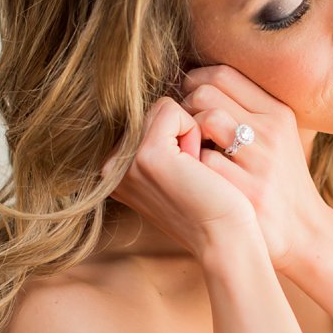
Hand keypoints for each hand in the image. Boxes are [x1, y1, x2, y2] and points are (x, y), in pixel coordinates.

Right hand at [106, 95, 258, 256]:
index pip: (142, 119)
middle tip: (190, 172)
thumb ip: (156, 140)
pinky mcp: (146, 155)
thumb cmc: (209, 203)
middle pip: (149, 109)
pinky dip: (192, 131)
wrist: (223, 239)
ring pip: (161, 108)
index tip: (182, 173)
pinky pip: (172, 111)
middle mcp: (109, 167)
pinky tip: (196, 164)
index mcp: (111, 171)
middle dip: (179, 131)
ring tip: (193, 169)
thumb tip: (170, 93)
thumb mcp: (171, 169)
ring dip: (187, 131)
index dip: (173, 136)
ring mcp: (122, 162)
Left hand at [179, 64, 328, 268]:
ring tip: (189, 150)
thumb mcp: (273, 137)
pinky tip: (196, 177)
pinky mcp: (249, 191)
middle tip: (183, 128)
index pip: (222, 74)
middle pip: (207, 94)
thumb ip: (242, 109)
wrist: (303, 232)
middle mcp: (271, 132)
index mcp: (277, 112)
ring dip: (188, 135)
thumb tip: (191, 84)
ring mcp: (261, 161)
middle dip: (185, 108)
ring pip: (206, 121)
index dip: (193, 83)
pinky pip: (204, 162)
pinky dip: (192, 167)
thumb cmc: (276, 180)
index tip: (186, 101)